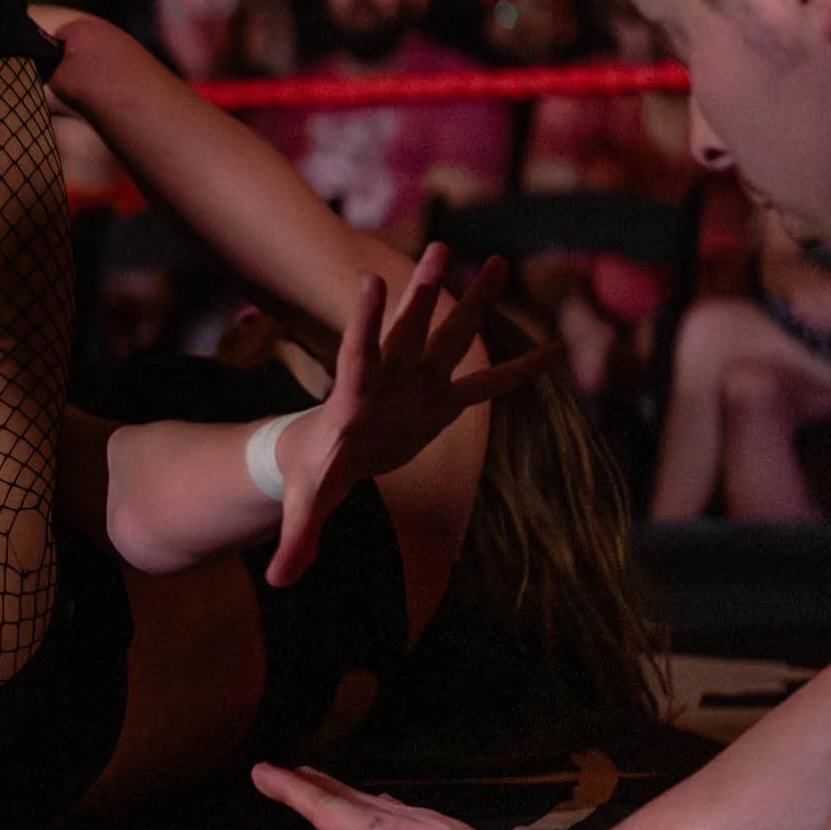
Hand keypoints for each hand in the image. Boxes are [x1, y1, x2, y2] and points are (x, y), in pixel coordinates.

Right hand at [250, 762, 579, 829]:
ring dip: (343, 794)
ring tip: (325, 786)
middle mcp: (409, 826)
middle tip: (282, 770)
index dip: (290, 790)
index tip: (260, 771)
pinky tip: (393, 819)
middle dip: (311, 784)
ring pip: (376, 804)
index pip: (325, 810)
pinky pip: (402, 815)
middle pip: (348, 798)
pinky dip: (377, 809)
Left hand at [267, 244, 554, 586]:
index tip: (370, 281)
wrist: (322, 457)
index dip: (364, 321)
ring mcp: (417, 384)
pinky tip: (554, 350)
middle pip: (406, 332)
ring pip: (447, 338)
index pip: (357, 354)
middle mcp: (388, 380)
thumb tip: (276, 580)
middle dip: (423, 294)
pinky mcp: (441, 402)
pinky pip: (486, 384)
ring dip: (471, 303)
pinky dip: (519, 372)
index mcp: (353, 399)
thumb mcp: (303, 506)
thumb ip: (296, 539)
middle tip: (440, 249)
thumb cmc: (308, 476)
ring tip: (494, 259)